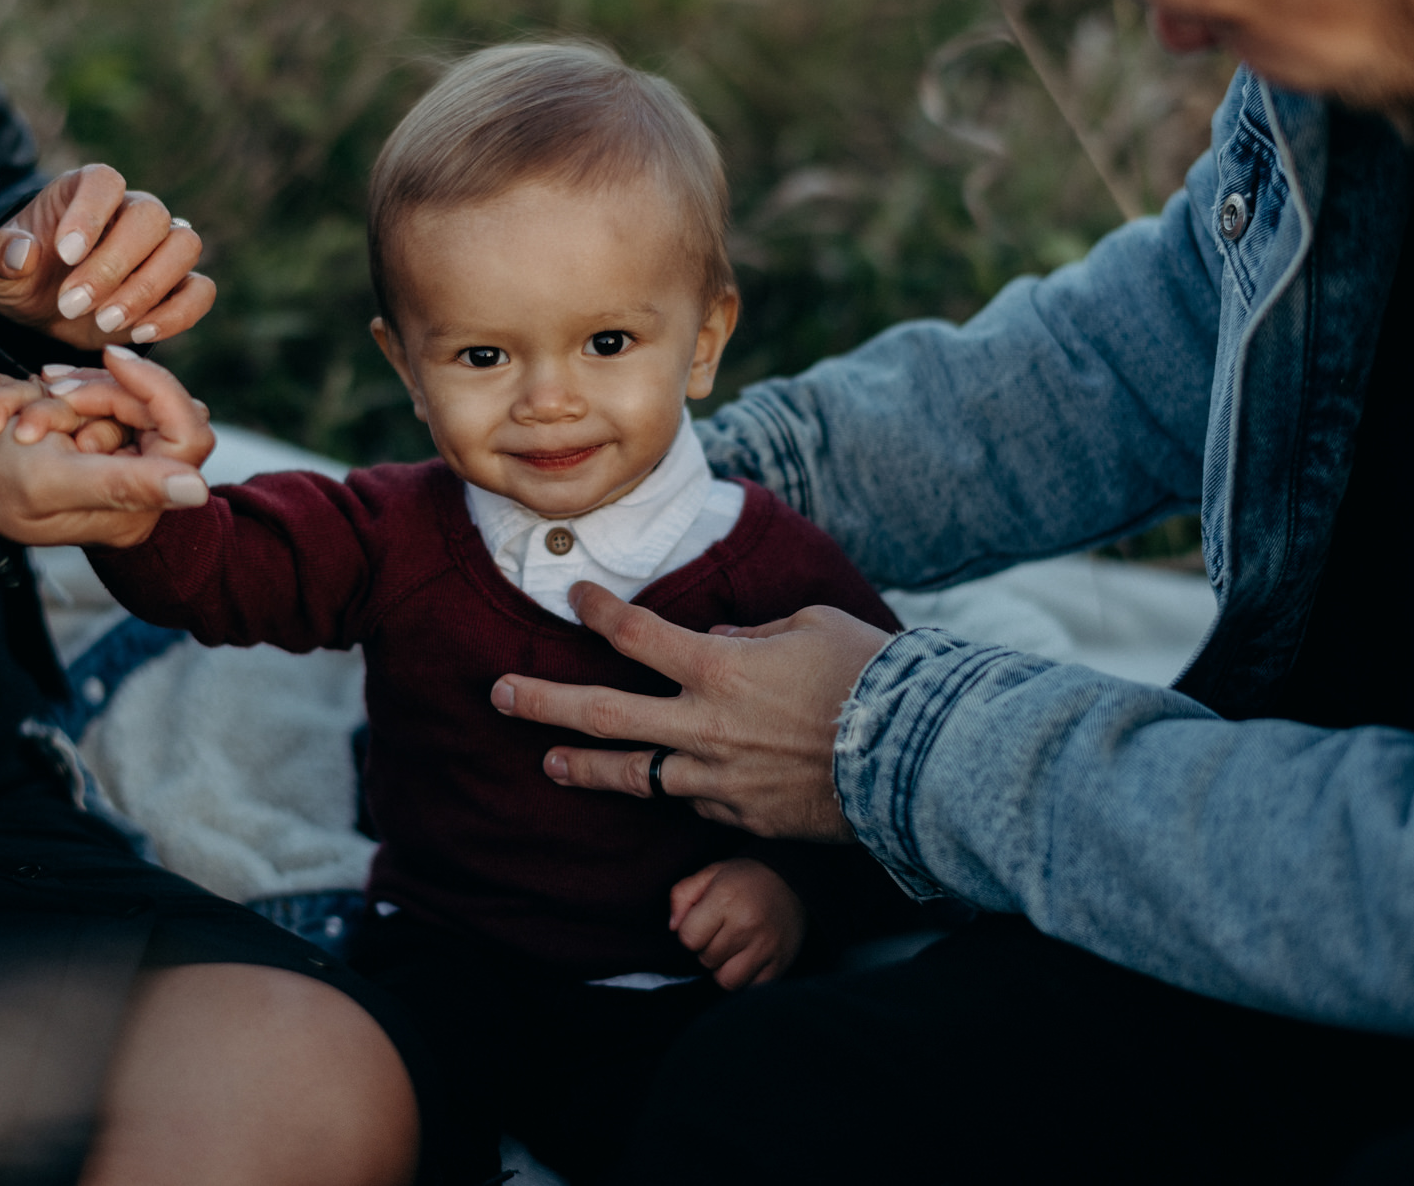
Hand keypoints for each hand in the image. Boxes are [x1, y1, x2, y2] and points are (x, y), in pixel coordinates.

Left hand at [0, 164, 214, 347]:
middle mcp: (132, 211)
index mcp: (87, 191)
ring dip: (148, 289)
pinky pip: (201, 290)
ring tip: (104, 324)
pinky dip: (178, 314)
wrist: (46, 312)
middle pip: (151, 216)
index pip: (104, 181)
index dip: (90, 213)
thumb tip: (24, 253)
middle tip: (72, 305)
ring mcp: (162, 247)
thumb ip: (0, 255)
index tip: (64, 254)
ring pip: (184, 246)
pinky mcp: (179, 286)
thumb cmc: (23, 278)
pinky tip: (139, 333)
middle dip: (113, 266)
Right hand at [0, 348, 217, 548]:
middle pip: (156, 409)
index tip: (112, 356)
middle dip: (102, 389)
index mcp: (140, 508)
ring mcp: (117, 458)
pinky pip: (97, 393)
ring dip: (73, 388)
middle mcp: (137, 485)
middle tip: (51, 388)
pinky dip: (62, 387)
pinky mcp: (93, 433)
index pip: (188, 435)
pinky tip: (24, 398)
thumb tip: (198, 491)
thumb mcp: (57, 480)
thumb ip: (128, 483)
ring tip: (25, 402)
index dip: (158, 389)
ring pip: (125, 396)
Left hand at [496, 582, 894, 840]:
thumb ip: (752, 636)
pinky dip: (681, 787)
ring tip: (551, 765)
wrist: (914, 758)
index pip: (637, 635)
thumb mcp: (811, 627)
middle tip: (498, 696)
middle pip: (605, 715)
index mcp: (720, 668)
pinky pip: (695, 799)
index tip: (574, 596)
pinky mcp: (739, 817)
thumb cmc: (871, 677)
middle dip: (544, 704)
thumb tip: (717, 643)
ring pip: (635, 775)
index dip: (599, 611)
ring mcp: (718, 779)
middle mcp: (705, 726)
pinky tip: (674, 782)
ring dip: (586, 768)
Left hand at [669, 858, 805, 989]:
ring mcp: (765, 947)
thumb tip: (673, 927)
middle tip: (722, 932)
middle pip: (706, 959)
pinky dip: (745, 979)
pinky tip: (748, 959)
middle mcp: (746, 924)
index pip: (688, 938)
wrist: (794, 880)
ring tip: (732, 950)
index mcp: (725, 900)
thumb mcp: (710, 874)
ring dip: (724, 969)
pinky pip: (750, 988)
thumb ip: (682, 895)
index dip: (690, 932)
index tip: (703, 923)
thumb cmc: (746, 879)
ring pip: (727, 980)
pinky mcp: (780, 964)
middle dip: (708, 949)